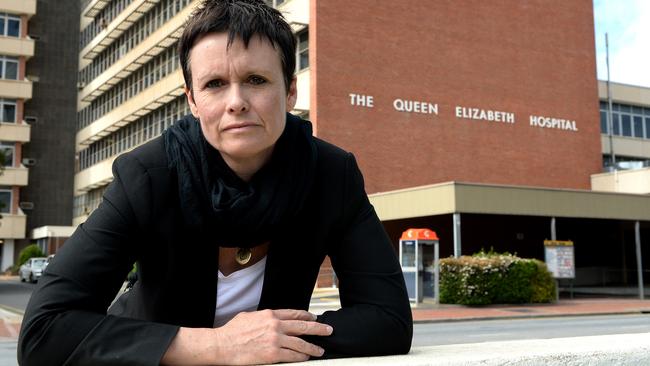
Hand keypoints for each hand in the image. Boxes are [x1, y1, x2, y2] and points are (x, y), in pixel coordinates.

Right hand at [214, 309, 332, 364]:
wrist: (223, 345)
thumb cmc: (232, 332)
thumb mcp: (249, 316)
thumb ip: (262, 317)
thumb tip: (269, 319)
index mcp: (270, 314)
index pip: (294, 314)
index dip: (306, 316)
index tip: (314, 319)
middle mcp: (275, 325)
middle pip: (303, 326)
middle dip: (318, 329)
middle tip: (328, 330)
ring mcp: (275, 339)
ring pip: (301, 343)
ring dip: (313, 347)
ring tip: (320, 349)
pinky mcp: (273, 354)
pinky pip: (292, 356)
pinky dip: (301, 357)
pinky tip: (306, 357)